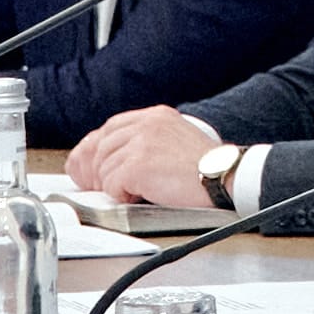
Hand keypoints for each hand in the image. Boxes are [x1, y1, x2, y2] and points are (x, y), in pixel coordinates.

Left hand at [66, 107, 223, 212]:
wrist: (223, 178)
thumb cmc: (206, 169)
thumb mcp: (176, 141)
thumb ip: (148, 141)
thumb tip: (115, 159)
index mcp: (155, 116)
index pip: (111, 127)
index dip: (96, 148)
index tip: (90, 165)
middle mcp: (146, 124)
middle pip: (102, 146)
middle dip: (96, 170)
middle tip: (99, 186)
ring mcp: (141, 143)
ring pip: (104, 167)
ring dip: (112, 185)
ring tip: (131, 193)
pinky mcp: (138, 164)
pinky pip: (112, 183)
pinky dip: (120, 194)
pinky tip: (137, 196)